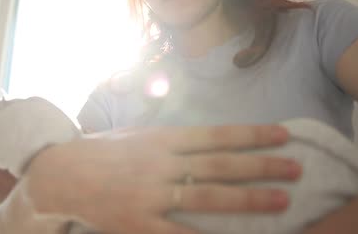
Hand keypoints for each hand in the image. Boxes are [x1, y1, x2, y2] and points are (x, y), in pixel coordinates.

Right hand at [21, 124, 301, 233]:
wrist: (60, 175)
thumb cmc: (102, 152)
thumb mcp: (138, 134)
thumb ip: (173, 139)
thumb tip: (210, 141)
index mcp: (162, 139)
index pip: (216, 135)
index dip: (252, 134)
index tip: (284, 134)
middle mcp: (161, 164)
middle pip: (220, 165)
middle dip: (261, 166)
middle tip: (296, 168)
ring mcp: (150, 195)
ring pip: (207, 197)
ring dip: (247, 199)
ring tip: (281, 201)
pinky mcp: (138, 223)